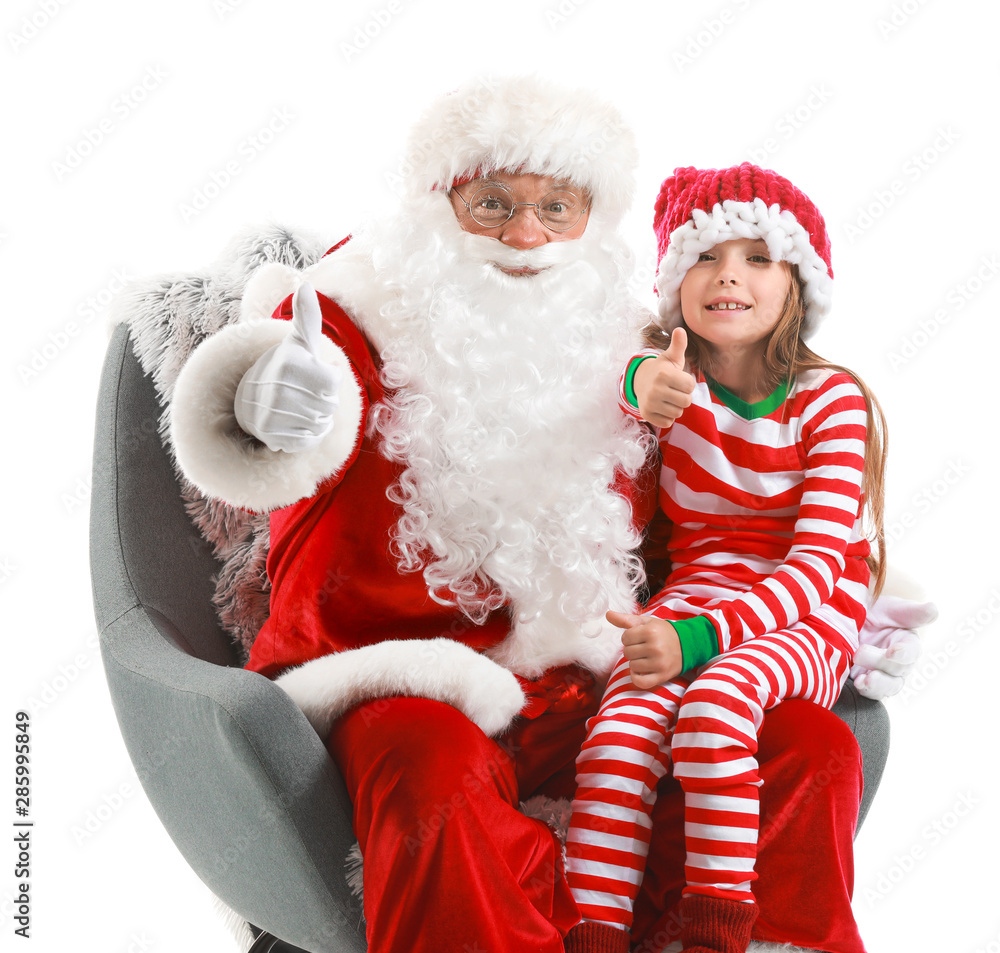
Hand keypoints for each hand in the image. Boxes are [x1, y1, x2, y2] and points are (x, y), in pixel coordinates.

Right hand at [235, 281, 341, 452]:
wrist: (251, 395)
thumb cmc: (287, 367)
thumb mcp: (299, 342)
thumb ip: (307, 317)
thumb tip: (305, 285)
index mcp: (289, 363)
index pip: (333, 383)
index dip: (330, 380)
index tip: (314, 375)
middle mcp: (276, 388)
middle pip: (329, 406)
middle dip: (325, 402)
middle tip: (307, 394)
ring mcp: (271, 412)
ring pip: (321, 424)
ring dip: (319, 420)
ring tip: (303, 408)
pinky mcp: (269, 435)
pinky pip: (308, 441)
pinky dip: (309, 436)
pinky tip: (298, 424)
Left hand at [607, 609, 682, 690]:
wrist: (688, 645)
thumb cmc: (663, 632)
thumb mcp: (647, 622)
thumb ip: (625, 619)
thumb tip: (607, 614)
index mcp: (650, 632)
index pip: (625, 638)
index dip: (629, 638)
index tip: (639, 638)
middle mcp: (655, 647)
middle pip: (627, 653)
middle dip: (632, 650)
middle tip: (643, 648)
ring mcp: (659, 663)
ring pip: (632, 666)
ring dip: (636, 663)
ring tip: (646, 658)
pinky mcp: (662, 676)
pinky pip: (640, 682)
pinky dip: (637, 677)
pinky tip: (642, 670)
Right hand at [633, 328, 695, 428]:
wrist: (640, 381)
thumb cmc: (662, 369)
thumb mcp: (671, 357)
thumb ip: (678, 345)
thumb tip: (680, 330)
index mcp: (664, 374)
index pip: (690, 386)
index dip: (687, 383)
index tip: (678, 379)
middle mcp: (655, 389)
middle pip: (686, 401)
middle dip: (683, 396)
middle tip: (674, 390)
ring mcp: (650, 403)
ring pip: (678, 413)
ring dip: (676, 407)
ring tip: (667, 398)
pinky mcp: (647, 415)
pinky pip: (668, 422)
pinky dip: (667, 416)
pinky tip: (662, 406)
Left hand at [851, 594, 935, 699]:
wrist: (843, 622)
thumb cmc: (871, 612)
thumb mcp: (888, 608)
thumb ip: (911, 611)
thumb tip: (933, 609)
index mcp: (908, 642)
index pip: (911, 651)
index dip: (903, 653)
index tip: (892, 651)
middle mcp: (900, 662)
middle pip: (897, 669)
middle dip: (878, 662)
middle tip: (859, 653)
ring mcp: (884, 674)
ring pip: (889, 686)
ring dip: (877, 685)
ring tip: (863, 680)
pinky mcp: (869, 682)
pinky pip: (872, 693)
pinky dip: (866, 691)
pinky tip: (857, 683)